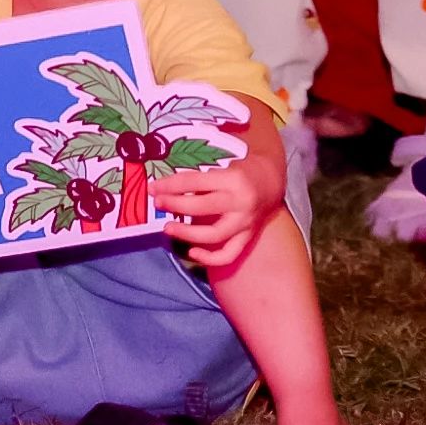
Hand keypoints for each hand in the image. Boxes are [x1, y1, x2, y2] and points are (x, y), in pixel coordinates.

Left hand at [146, 100, 282, 270]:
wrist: (272, 182)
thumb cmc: (242, 170)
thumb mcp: (224, 166)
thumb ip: (201, 179)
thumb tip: (168, 188)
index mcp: (233, 179)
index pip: (195, 181)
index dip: (170, 185)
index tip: (153, 188)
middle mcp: (240, 202)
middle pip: (201, 207)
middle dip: (174, 205)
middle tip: (158, 203)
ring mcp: (245, 222)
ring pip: (213, 235)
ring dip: (187, 233)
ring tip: (168, 227)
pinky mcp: (247, 236)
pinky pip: (228, 254)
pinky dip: (209, 258)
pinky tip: (192, 252)